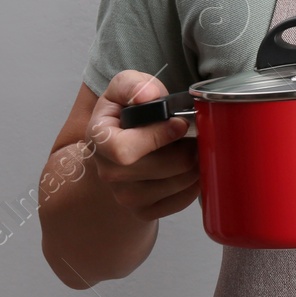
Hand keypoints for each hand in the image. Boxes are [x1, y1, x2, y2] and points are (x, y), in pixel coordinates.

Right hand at [84, 70, 200, 221]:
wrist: (118, 145)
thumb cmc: (124, 113)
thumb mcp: (123, 88)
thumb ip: (133, 85)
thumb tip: (148, 97)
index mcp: (99, 140)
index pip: (126, 150)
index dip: (159, 136)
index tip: (179, 123)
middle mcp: (108, 173)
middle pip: (161, 167)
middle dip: (187, 148)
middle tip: (197, 134)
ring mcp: (125, 197)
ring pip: (176, 184)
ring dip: (194, 164)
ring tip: (194, 147)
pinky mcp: (143, 211)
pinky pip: (180, 202)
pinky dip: (194, 183)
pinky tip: (191, 167)